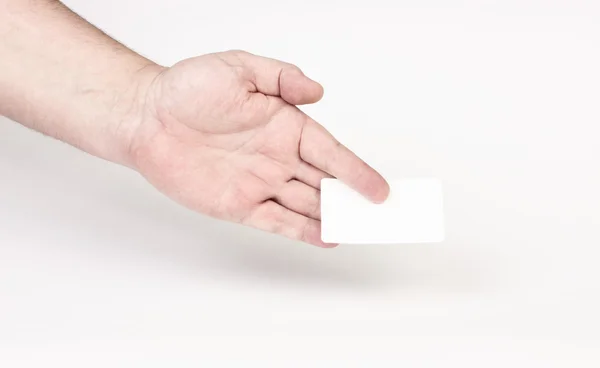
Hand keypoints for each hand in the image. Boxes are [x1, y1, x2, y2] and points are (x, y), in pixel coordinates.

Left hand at [129, 51, 388, 246]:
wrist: (147, 118)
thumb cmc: (188, 88)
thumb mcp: (239, 68)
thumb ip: (281, 78)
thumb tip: (318, 92)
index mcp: (285, 126)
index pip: (331, 153)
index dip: (357, 172)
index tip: (380, 189)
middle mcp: (278, 157)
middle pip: (326, 183)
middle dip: (353, 201)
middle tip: (380, 219)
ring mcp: (260, 183)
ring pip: (306, 206)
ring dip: (333, 218)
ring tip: (361, 231)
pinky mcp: (238, 205)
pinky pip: (276, 222)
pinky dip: (301, 231)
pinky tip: (324, 238)